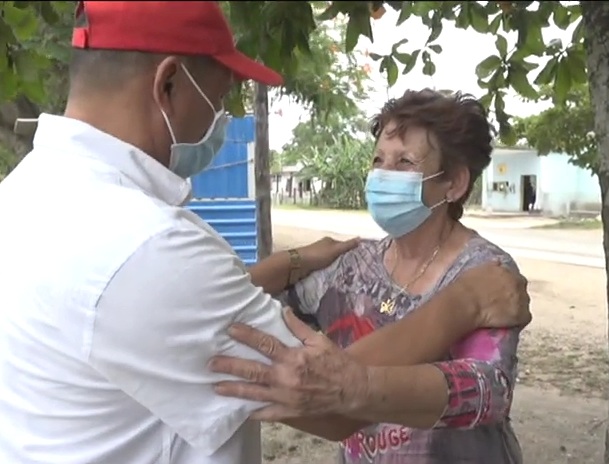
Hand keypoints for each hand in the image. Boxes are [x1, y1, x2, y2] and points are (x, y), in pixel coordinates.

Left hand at [209, 309, 368, 420]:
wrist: (352, 390)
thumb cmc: (336, 362)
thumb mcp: (319, 340)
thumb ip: (298, 327)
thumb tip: (282, 310)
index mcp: (294, 357)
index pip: (265, 344)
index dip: (247, 336)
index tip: (230, 330)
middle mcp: (286, 377)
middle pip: (253, 371)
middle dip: (230, 366)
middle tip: (211, 363)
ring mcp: (286, 397)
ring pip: (254, 393)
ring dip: (234, 390)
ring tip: (216, 387)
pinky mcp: (290, 411)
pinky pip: (268, 414)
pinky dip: (254, 413)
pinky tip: (240, 412)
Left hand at [297, 236, 359, 275]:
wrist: (298, 265)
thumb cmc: (318, 255)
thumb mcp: (335, 250)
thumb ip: (347, 245)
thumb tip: (361, 238)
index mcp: (329, 241)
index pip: (342, 245)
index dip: (350, 250)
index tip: (358, 259)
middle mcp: (323, 247)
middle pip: (336, 253)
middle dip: (343, 259)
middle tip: (354, 269)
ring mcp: (317, 256)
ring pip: (330, 261)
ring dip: (336, 266)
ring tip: (346, 275)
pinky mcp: (312, 264)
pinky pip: (324, 267)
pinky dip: (329, 270)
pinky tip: (334, 276)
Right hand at [458, 260, 530, 328]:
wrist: (466, 304)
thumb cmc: (466, 287)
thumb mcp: (477, 269)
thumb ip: (491, 266)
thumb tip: (497, 262)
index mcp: (507, 270)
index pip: (512, 276)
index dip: (506, 283)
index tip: (499, 289)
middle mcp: (518, 282)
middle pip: (520, 288)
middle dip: (512, 294)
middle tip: (499, 301)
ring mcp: (522, 299)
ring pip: (523, 303)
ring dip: (515, 306)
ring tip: (501, 313)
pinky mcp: (523, 315)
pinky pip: (524, 318)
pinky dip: (517, 321)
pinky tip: (507, 322)